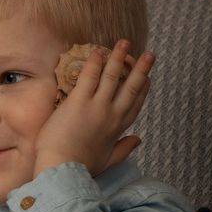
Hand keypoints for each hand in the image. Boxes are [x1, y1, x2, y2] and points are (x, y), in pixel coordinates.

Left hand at [33, 40, 152, 178]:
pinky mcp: (79, 102)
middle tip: (149, 54)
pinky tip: (98, 51)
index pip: (135, 105)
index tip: (148, 78)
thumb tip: (139, 139)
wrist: (62, 169)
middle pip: (131, 87)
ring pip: (113, 77)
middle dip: (141, 69)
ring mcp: (97, 107)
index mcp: (118, 129)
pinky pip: (89, 77)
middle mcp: (111, 115)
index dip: (143, 90)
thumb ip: (124, 149)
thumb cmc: (81, 167)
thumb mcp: (108, 161)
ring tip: (125, 42)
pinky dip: (95, 63)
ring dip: (120, 58)